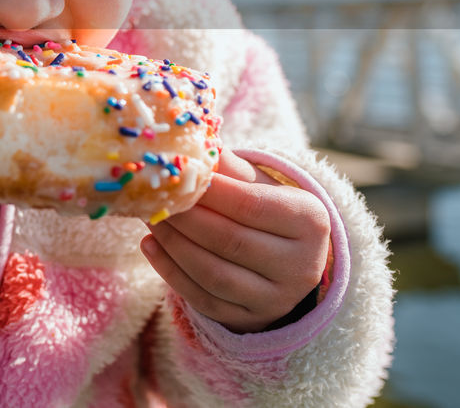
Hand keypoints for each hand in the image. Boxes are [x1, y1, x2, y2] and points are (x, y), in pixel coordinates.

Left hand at [140, 151, 330, 332]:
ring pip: (213, 273)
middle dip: (184, 218)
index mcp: (310, 222)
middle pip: (229, 241)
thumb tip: (193, 138)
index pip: (251, 206)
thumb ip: (229, 167)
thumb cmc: (266, 211)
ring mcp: (276, 299)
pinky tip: (149, 245)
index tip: (177, 175)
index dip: (209, 192)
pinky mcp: (248, 320)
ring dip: (172, 244)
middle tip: (153, 198)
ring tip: (148, 218)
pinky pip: (202, 298)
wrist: (284, 261)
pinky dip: (169, 272)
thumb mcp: (259, 185)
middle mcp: (301, 266)